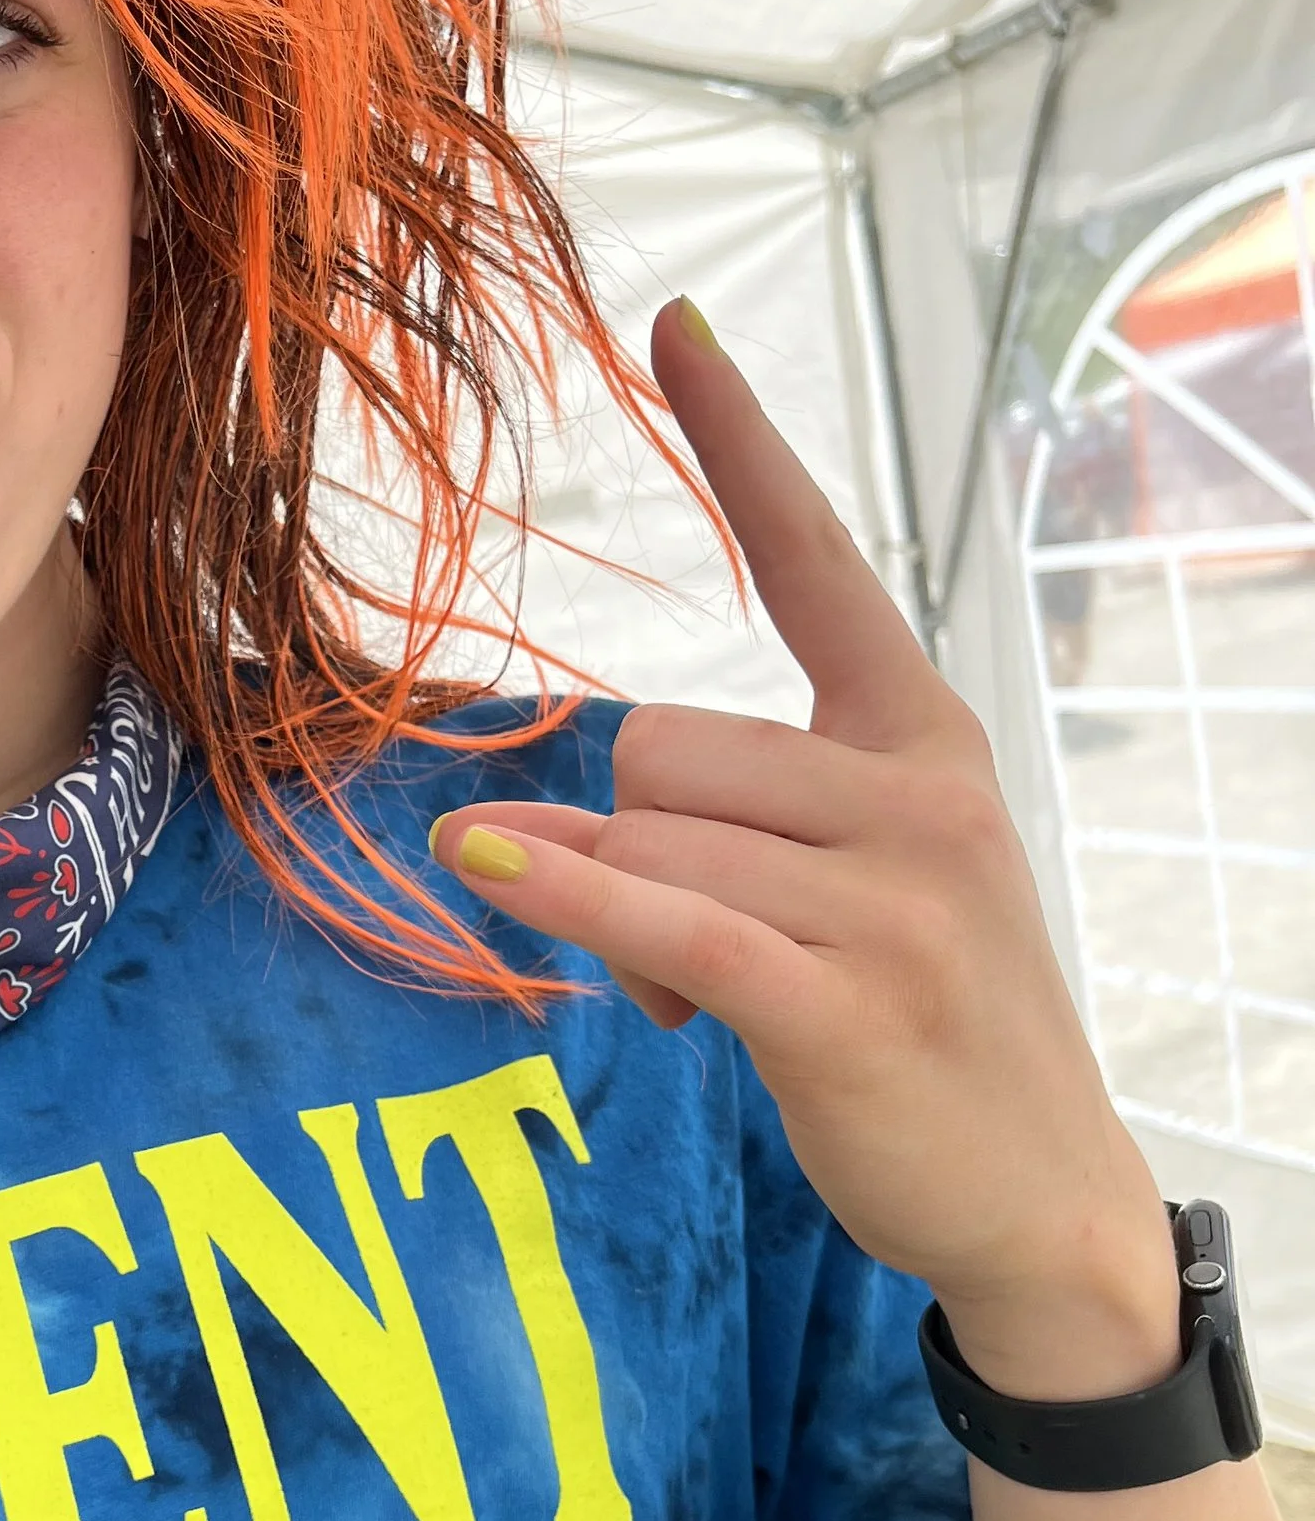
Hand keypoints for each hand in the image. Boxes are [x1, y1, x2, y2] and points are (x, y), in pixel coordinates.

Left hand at [433, 299, 1177, 1403]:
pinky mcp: (842, 999)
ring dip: (622, 928)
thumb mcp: (848, 894)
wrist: (1040, 1193)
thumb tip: (513, 827)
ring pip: (647, 842)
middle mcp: (919, 792)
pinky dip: (560, 896)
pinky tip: (481, 869)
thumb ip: (713, 828)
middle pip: (660, 747)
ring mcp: (893, 896)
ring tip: (700, 1001)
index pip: (818, 558)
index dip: (741, 442)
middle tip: (690, 949)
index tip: (671, 327)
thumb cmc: (926, 1023)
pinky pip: (660, 917)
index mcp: (925, 735)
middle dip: (629, 845)